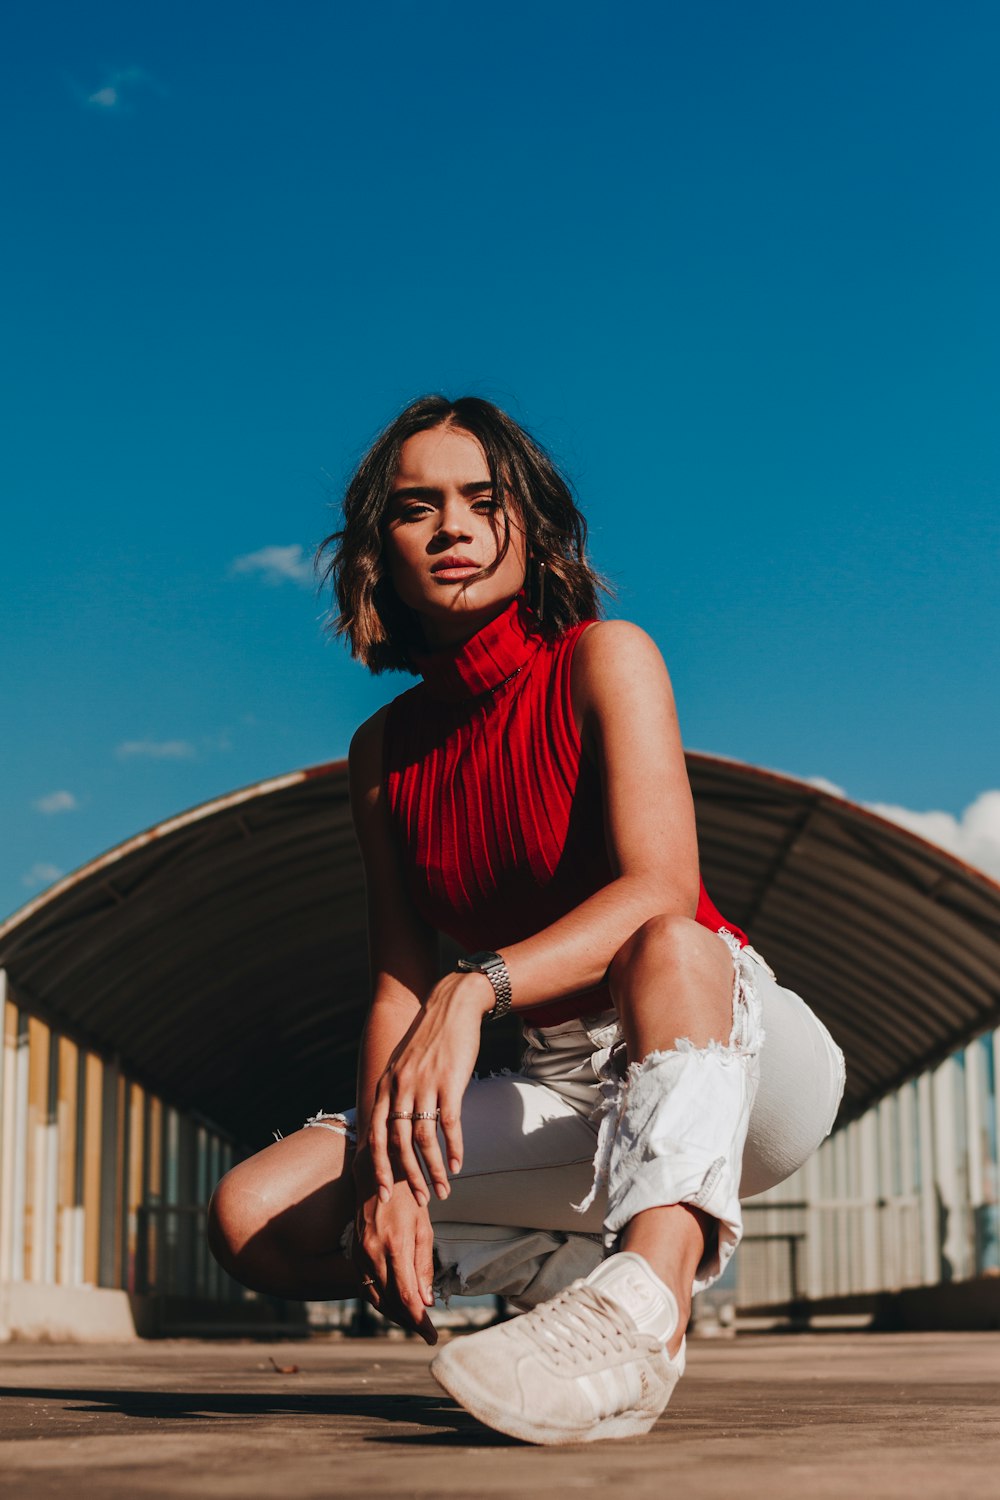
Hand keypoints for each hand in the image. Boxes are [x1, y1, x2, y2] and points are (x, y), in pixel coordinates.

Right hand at [352, 1149, 436, 1344]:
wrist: (377, 1175)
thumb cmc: (408, 1197)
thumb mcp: (424, 1227)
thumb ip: (423, 1266)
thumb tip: (426, 1301)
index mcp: (396, 1246)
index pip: (407, 1297)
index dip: (420, 1321)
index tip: (432, 1336)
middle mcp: (374, 1254)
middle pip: (391, 1302)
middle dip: (410, 1322)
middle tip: (427, 1333)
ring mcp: (360, 1254)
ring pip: (376, 1298)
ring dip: (395, 1314)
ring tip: (414, 1323)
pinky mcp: (354, 1253)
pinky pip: (366, 1286)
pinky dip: (381, 1300)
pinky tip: (394, 1305)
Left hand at [368, 970, 491, 1204]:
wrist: (451, 1005)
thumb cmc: (429, 1038)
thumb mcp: (402, 1064)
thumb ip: (395, 1092)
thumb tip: (391, 1123)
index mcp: (386, 1085)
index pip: (375, 1135)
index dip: (378, 1167)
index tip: (384, 1193)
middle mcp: (400, 1087)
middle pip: (398, 1143)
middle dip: (407, 1177)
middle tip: (419, 1202)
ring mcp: (425, 1084)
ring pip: (424, 1139)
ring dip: (434, 1170)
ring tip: (444, 1191)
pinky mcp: (450, 1082)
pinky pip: (449, 1123)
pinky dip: (453, 1148)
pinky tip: (458, 1165)